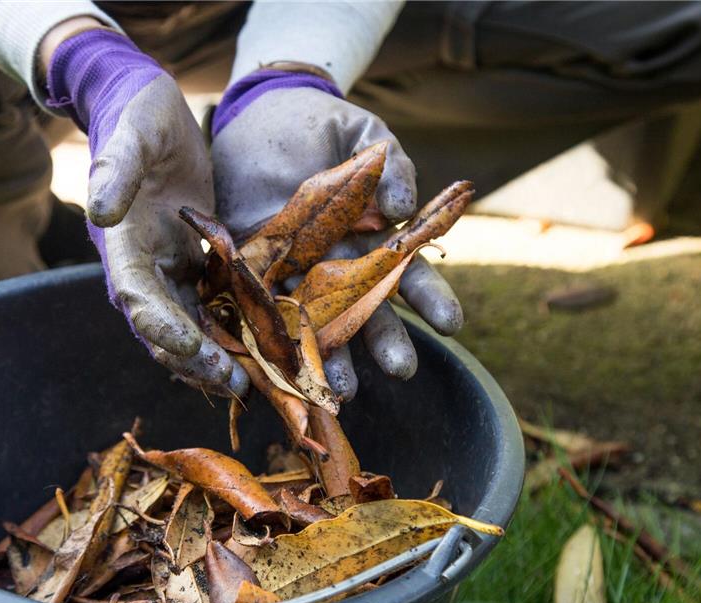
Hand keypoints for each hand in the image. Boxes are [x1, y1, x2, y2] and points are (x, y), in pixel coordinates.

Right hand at [46, 28, 246, 395]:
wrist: (148, 110)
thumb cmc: (139, 116)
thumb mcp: (132, 132)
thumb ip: (114, 169)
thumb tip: (100, 211)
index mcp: (120, 244)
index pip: (136, 296)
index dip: (163, 327)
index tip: (193, 350)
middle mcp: (140, 266)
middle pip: (162, 327)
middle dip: (196, 360)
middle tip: (236, 386)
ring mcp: (166, 268)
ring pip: (187, 325)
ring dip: (214, 357)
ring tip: (250, 383)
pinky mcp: (191, 262)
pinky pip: (209, 305)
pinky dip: (229, 329)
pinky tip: (259, 348)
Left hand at [211, 69, 461, 400]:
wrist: (256, 115)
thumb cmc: (319, 123)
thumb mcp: (362, 134)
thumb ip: (391, 167)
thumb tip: (403, 208)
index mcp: (375, 239)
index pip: (410, 275)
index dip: (431, 300)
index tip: (450, 324)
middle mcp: (338, 266)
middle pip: (368, 312)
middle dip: (386, 341)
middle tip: (402, 369)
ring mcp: (294, 274)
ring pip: (317, 324)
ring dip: (332, 358)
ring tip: (343, 388)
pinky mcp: (250, 273)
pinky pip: (261, 310)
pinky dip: (269, 338)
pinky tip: (279, 365)